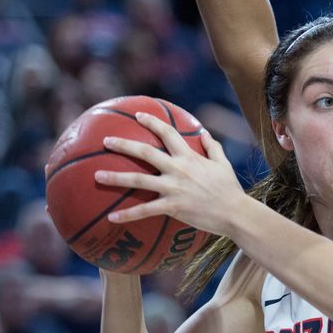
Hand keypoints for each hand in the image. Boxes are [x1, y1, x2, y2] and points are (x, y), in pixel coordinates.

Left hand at [95, 112, 243, 236]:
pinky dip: (127, 214)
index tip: (137, 115)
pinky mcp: (172, 207)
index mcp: (189, 156)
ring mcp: (173, 187)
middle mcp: (178, 168)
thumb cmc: (229, 189)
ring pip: (138, 179)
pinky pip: (145, 210)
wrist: (234, 213)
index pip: (167, 132)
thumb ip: (212, 147)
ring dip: (115, 177)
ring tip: (97, 176)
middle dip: (123, 144)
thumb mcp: (223, 163)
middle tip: (105, 141)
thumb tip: (204, 133)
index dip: (151, 122)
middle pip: (145, 152)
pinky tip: (112, 217)